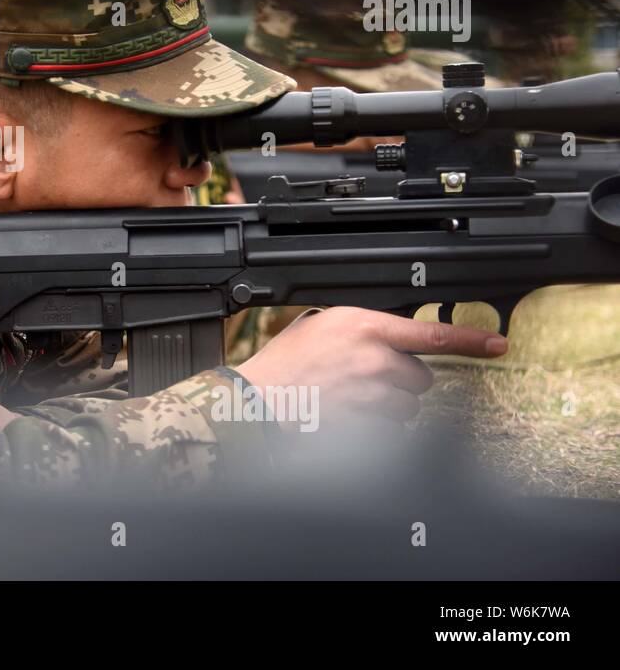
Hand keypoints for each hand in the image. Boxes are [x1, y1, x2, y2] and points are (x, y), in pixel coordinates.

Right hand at [233, 306, 506, 431]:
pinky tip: (349, 420)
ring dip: (389, 408)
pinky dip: (376, 429)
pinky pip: (393, 432)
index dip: (471, 339)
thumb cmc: (284, 364)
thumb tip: (392, 337)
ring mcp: (373, 396)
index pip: (431, 334)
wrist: (259, 401)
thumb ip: (361, 328)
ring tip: (351, 401)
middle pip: (421, 377)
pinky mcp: (369, 427)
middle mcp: (374, 359)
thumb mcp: (320, 326)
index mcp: (363, 326)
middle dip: (401, 382)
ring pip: (408, 408)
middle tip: (366, 381)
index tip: (498, 344)